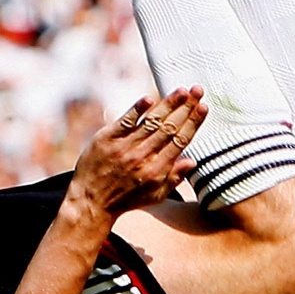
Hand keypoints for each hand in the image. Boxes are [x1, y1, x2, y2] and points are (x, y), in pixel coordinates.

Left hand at [66, 88, 208, 217]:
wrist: (91, 202)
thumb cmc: (126, 199)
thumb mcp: (155, 196)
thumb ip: (174, 178)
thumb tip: (193, 161)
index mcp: (157, 170)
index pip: (180, 141)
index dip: (193, 123)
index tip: (203, 107)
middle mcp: (142, 157)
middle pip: (169, 128)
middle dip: (186, 108)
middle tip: (198, 90)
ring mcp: (124, 147)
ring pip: (151, 121)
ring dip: (168, 104)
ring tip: (182, 90)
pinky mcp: (106, 139)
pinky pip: (125, 121)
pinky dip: (138, 109)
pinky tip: (150, 98)